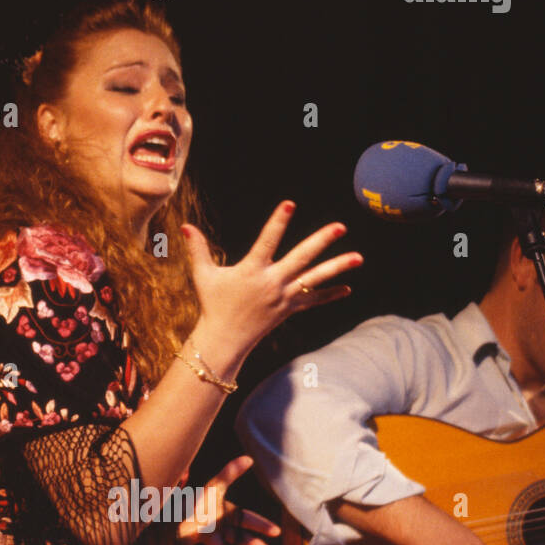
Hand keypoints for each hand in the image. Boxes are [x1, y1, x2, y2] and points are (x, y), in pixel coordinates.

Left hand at [176, 455, 280, 544]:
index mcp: (226, 513)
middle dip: (251, 542)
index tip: (277, 533)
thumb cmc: (196, 501)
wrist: (170, 515)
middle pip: (238, 535)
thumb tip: (249, 458)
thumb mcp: (214, 487)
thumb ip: (229, 474)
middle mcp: (218, 526)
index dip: (261, 525)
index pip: (247, 518)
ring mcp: (202, 535)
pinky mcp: (186, 540)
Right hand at [182, 202, 362, 360]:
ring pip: (315, 280)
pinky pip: (313, 301)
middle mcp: (272, 283)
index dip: (278, 222)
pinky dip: (330, 295)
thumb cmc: (213, 305)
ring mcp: (284, 297)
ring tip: (359, 257)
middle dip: (322, 242)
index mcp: (252, 271)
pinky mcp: (289, 309)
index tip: (290, 204)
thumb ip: (198, 249)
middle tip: (341, 226)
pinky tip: (348, 288)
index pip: (268, 241)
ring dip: (338, 268)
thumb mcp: (204, 276)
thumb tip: (185, 226)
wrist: (225, 340)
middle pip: (302, 258)